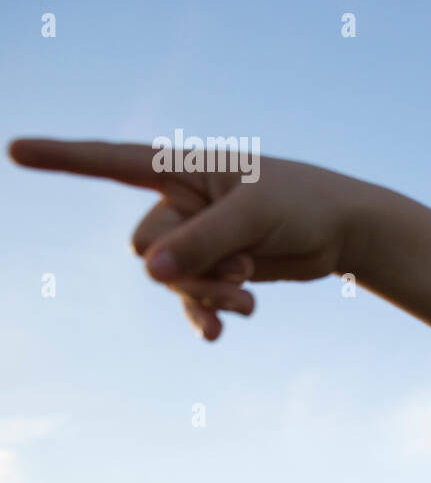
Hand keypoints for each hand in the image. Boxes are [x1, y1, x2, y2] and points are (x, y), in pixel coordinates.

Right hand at [8, 137, 367, 339]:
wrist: (344, 231)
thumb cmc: (304, 205)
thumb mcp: (254, 217)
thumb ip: (202, 240)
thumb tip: (147, 269)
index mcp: (184, 167)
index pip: (112, 160)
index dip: (63, 158)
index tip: (14, 150)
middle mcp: (181, 200)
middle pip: (146, 245)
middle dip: (187, 269)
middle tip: (242, 272)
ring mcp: (196, 236)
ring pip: (168, 278)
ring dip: (204, 293)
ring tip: (248, 296)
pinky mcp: (215, 267)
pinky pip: (188, 298)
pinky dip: (203, 312)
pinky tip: (219, 333)